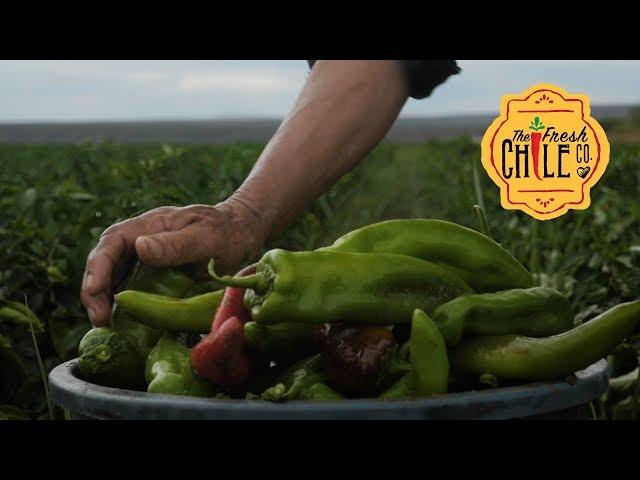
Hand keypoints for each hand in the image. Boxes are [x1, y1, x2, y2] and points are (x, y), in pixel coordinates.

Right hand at [81, 199, 266, 326]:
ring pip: (114, 280)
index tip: (95, 292)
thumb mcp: (207, 236)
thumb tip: (140, 248)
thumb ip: (176, 243)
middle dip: (95, 292)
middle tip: (100, 321)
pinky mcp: (154, 278)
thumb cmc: (228, 232)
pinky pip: (132, 292)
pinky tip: (126, 328)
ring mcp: (146, 260)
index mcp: (149, 225)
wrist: (244, 235)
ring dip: (106, 303)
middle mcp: (140, 241)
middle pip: (105, 264)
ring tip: (107, 329)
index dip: (98, 267)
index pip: (111, 242)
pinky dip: (125, 309)